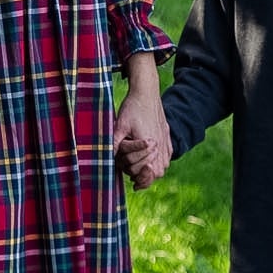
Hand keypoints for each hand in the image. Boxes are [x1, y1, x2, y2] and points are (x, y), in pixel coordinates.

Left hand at [114, 54, 170, 188]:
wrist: (146, 94)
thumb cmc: (132, 109)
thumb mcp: (119, 127)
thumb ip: (113, 144)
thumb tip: (104, 159)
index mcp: (149, 146)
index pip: (143, 174)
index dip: (135, 177)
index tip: (130, 178)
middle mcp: (160, 147)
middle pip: (152, 174)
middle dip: (139, 174)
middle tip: (130, 171)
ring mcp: (166, 145)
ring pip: (161, 169)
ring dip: (150, 172)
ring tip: (138, 169)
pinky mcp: (168, 141)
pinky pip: (166, 160)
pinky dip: (157, 164)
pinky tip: (148, 162)